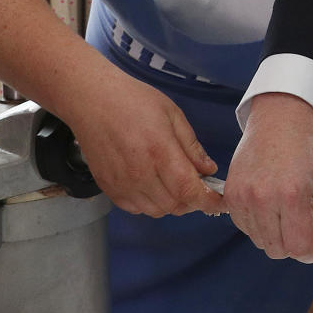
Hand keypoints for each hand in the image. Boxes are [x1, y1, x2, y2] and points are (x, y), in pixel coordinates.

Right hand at [62, 67, 223, 217]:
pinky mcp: (109, 188)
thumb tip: (209, 170)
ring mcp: (122, 184)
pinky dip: (150, 203)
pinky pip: (136, 209)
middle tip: (197, 184)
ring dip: (172, 203)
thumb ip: (192, 146)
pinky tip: (152, 183)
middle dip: (193, 200)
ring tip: (174, 182)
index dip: (209, 201)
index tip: (220, 201)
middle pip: (175, 205)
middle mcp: (141, 173)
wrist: (92, 100)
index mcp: (160, 152)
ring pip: (157, 211)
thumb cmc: (133, 101)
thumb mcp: (172, 115)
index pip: (190, 191)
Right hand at [225, 93, 312, 263]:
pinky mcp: (230, 195)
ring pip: (261, 242)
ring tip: (285, 208)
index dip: (312, 252)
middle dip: (294, 243)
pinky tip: (269, 203)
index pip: (299, 249)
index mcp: (293, 197)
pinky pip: (245, 228)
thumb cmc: (308, 153)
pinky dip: (258, 224)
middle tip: (302, 221)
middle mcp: (263, 199)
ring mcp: (243, 197)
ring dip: (275, 235)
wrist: (280, 120)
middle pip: (278, 250)